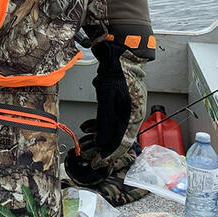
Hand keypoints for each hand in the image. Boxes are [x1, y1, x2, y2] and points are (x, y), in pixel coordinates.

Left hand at [92, 42, 131, 156]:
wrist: (119, 53)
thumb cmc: (117, 74)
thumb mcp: (108, 99)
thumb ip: (105, 122)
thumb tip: (102, 144)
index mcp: (134, 116)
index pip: (123, 143)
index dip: (110, 155)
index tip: (97, 163)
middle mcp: (132, 114)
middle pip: (117, 138)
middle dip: (101, 147)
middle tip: (88, 155)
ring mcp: (126, 108)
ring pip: (111, 128)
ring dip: (97, 135)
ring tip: (83, 138)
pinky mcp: (119, 102)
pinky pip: (109, 118)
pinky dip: (98, 123)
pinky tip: (86, 125)